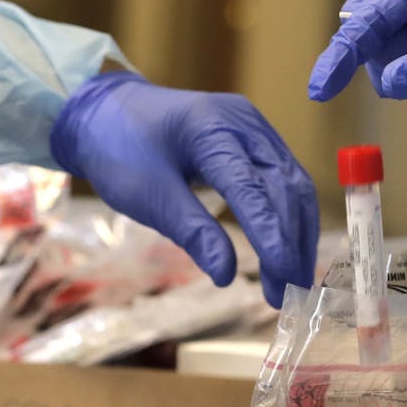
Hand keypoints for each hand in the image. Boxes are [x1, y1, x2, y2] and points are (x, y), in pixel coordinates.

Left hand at [50, 72, 317, 307]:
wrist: (107, 111)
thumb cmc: (120, 151)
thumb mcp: (148, 195)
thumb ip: (191, 232)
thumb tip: (226, 275)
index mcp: (210, 128)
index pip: (251, 186)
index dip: (270, 232)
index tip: (282, 275)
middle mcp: (244, 123)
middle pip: (284, 186)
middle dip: (290, 242)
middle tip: (290, 294)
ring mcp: (256, 129)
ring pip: (295, 186)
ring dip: (299, 235)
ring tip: (296, 283)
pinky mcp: (259, 141)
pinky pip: (286, 182)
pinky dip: (291, 220)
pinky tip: (291, 252)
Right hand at [308, 0, 406, 143]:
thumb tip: (389, 80)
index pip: (379, 12)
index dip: (345, 48)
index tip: (321, 85)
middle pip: (369, 24)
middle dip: (355, 55)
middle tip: (328, 89)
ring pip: (381, 50)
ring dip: (384, 72)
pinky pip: (401, 69)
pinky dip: (395, 82)